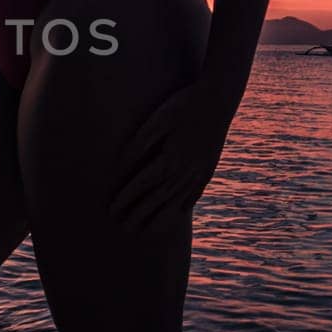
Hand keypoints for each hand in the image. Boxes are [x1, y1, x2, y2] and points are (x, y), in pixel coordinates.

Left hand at [108, 80, 233, 230]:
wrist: (219, 98)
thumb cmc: (182, 105)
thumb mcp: (157, 120)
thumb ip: (139, 144)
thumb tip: (121, 164)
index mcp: (169, 159)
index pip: (142, 185)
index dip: (125, 199)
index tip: (112, 210)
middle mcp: (185, 170)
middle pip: (158, 199)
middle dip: (139, 215)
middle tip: (124, 229)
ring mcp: (199, 171)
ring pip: (178, 202)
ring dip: (161, 218)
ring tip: (149, 233)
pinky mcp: (209, 167)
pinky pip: (196, 192)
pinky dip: (185, 204)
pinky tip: (180, 213)